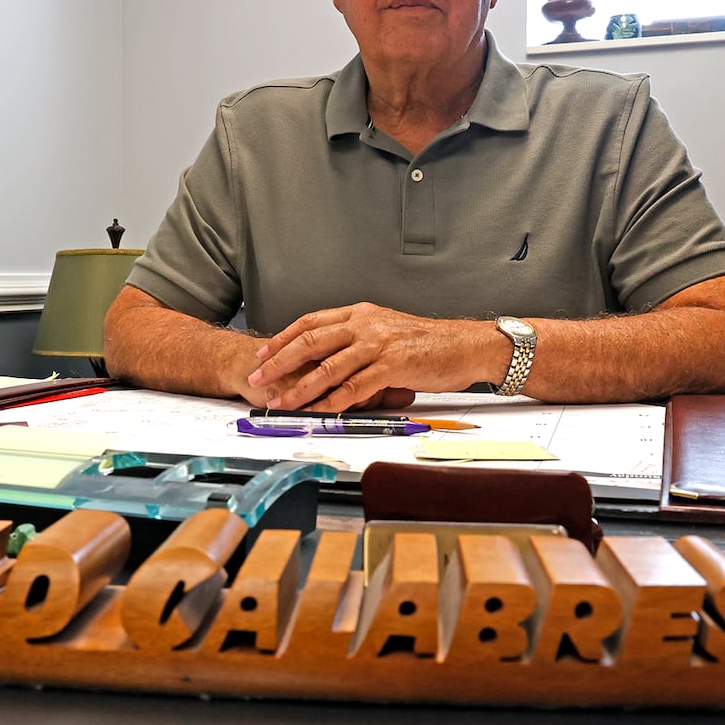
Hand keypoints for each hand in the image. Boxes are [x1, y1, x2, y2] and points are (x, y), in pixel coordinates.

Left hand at [244, 303, 486, 411]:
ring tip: (281, 401)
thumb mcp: (387, 331)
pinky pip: (355, 386)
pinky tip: (318, 411)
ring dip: (300, 387)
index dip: (283, 337)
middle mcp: (365, 324)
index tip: (263, 352)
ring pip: (328, 366)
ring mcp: (378, 344)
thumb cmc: (428, 343)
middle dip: (279, 361)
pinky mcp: (392, 366)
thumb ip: (359, 339)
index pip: (311, 322)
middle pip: (310, 340)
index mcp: (361, 313)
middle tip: (258, 375)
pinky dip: (332, 401)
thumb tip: (331, 356)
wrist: (466, 344)